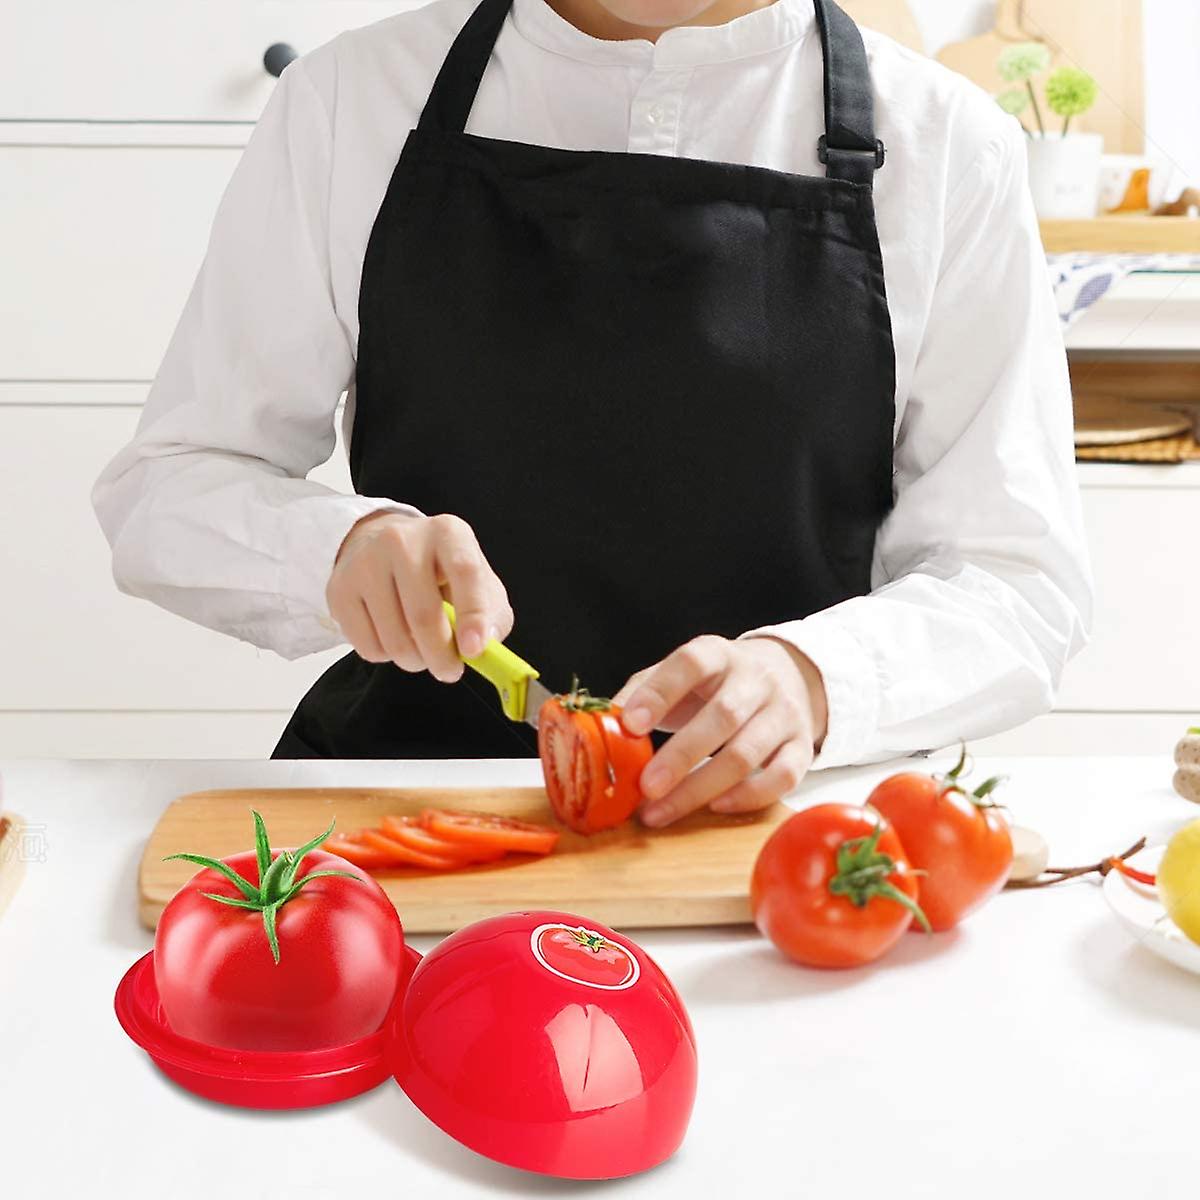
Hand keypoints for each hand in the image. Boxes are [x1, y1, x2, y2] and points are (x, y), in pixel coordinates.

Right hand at [326, 510, 512, 681]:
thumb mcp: (478, 581)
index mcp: (447, 533)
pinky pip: (368, 647)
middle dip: (442, 657)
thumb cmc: (440, 571)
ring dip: (415, 661)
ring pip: (394, 640)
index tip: (474, 651)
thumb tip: (484, 644)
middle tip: (450, 671)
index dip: (473, 616)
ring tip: (422, 651)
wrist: (382, 546)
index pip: (464, 572)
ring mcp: (365, 563)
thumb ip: (492, 614)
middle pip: (423, 615)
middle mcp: (402, 540)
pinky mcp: (339, 589)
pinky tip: (394, 636)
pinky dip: (388, 657)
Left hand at [611, 634, 828, 826]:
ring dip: (701, 787)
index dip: (660, 693)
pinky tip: (714, 807)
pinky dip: (748, 797)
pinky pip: (782, 777)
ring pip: (747, 753)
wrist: (786, 676)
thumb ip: (642, 692)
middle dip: (680, 756)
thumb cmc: (717, 683)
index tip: (631, 724)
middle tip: (646, 787)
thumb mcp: (679, 675)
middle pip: (722, 716)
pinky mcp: (802, 746)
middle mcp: (756, 679)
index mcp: (718, 654)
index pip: (690, 664)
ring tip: (661, 811)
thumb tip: (601, 724)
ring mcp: (784, 713)